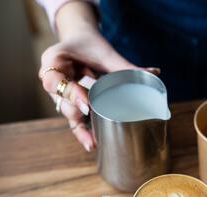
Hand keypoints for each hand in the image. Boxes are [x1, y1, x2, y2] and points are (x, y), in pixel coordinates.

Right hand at [40, 30, 158, 151]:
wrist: (79, 41)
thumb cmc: (88, 45)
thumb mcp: (103, 52)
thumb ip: (125, 66)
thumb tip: (154, 74)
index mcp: (53, 62)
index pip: (55, 81)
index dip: (71, 93)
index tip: (87, 104)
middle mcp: (53, 82)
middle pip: (62, 101)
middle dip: (76, 112)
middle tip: (91, 119)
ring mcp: (60, 97)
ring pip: (68, 115)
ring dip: (80, 129)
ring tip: (92, 142)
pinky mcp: (70, 106)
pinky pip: (74, 121)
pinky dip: (82, 133)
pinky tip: (92, 145)